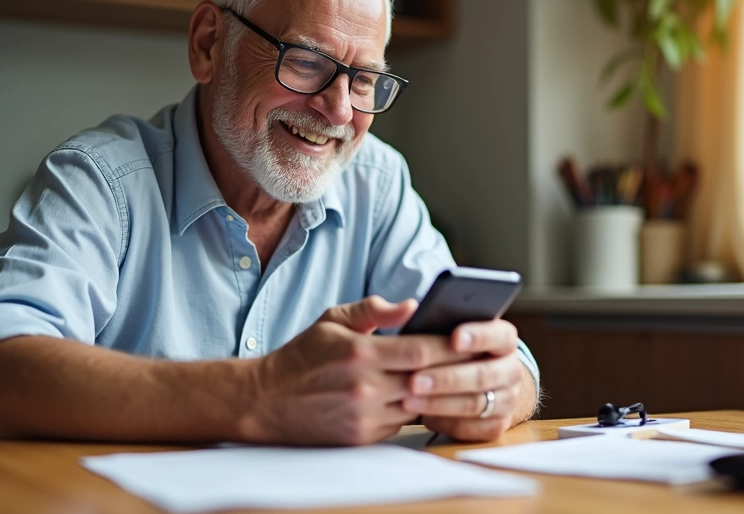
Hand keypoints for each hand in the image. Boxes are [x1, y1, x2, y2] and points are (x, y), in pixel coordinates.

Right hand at [245, 296, 468, 445]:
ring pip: (420, 403)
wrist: (264, 401)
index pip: (422, 350)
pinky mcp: (361, 437)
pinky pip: (401, 422)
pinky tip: (426, 396)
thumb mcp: (331, 321)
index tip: (471, 338)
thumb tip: (412, 305)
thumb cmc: (301, 357)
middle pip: (428, 379)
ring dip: (439, 392)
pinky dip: (415, 409)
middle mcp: (365, 388)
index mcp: (360, 354)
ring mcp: (364, 416)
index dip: (451, 345)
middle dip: (456, 368)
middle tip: (479, 359)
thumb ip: (373, 310)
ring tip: (461, 377)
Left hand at [401, 319, 533, 441]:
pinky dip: (446, 423)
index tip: (454, 338)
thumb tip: (407, 307)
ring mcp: (507, 399)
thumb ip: (425, 317)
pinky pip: (471, 429)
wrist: (475, 382)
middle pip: (483, 375)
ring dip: (440, 403)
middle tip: (414, 380)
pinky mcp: (496, 425)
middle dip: (447, 378)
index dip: (479, 336)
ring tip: (408, 400)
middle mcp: (511, 369)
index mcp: (503, 338)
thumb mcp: (443, 328)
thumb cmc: (450, 350)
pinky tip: (423, 417)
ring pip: (475, 404)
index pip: (500, 335)